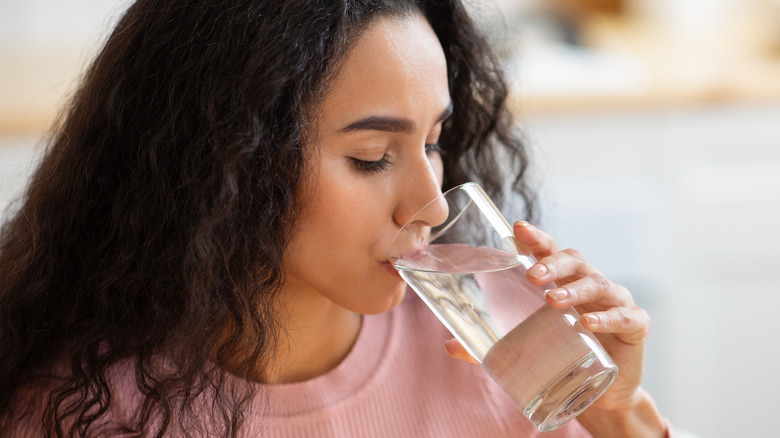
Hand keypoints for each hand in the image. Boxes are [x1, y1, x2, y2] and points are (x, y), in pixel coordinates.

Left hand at [445, 220, 650, 412]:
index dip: (536, 238)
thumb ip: (489, 347)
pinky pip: (625, 315)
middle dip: (552, 263)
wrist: (601, 395)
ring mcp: (614, 302)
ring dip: (574, 288)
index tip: (518, 229)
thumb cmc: (562, 357)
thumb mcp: (525, 350)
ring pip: (598, 283)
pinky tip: (588, 323)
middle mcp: (588, 285)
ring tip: (553, 301)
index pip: (549, 251)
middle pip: (574, 260)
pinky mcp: (635, 325)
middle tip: (532, 275)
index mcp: (562, 282)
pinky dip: (607, 317)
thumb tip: (449, 346)